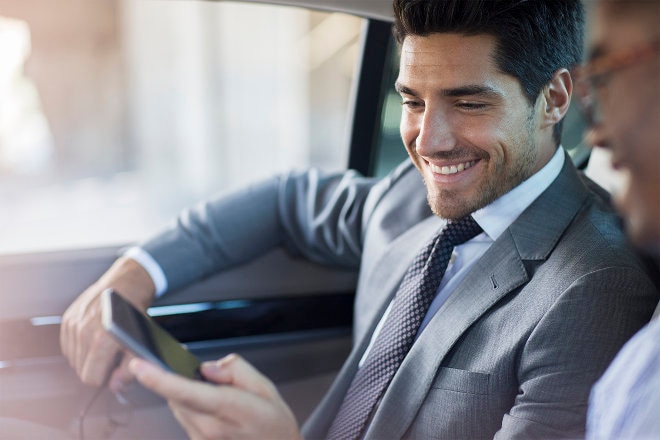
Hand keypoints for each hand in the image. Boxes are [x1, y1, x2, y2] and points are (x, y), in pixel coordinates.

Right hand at [60, 257, 154, 389]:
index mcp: (102, 340)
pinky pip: (68, 347)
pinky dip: (80, 348)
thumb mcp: (140, 343)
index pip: (91, 378)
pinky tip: (94, 339)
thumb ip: (129, 369)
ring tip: (104, 345)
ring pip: (74, 360)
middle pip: (81, 371)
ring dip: (88, 358)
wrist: (127, 284)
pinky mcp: (67, 319)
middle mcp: (83, 332)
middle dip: (97, 368)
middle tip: (112, 356)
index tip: (114, 370)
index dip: (105, 378)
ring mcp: (73, 325)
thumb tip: (115, 386)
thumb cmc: (135, 313)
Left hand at [130, 354, 301, 439]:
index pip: (187, 392)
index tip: (139, 365)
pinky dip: (193, 406)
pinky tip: (215, 408)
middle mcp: (210, 429)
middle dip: (179, 377)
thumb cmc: (275, 425)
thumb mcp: (266, 387)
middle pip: (177, 395)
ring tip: (217, 393)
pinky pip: (186, 418)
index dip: (159, 379)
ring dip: (187, 393)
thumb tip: (208, 368)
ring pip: (179, 406)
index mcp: (231, 410)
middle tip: (194, 367)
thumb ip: (235, 370)